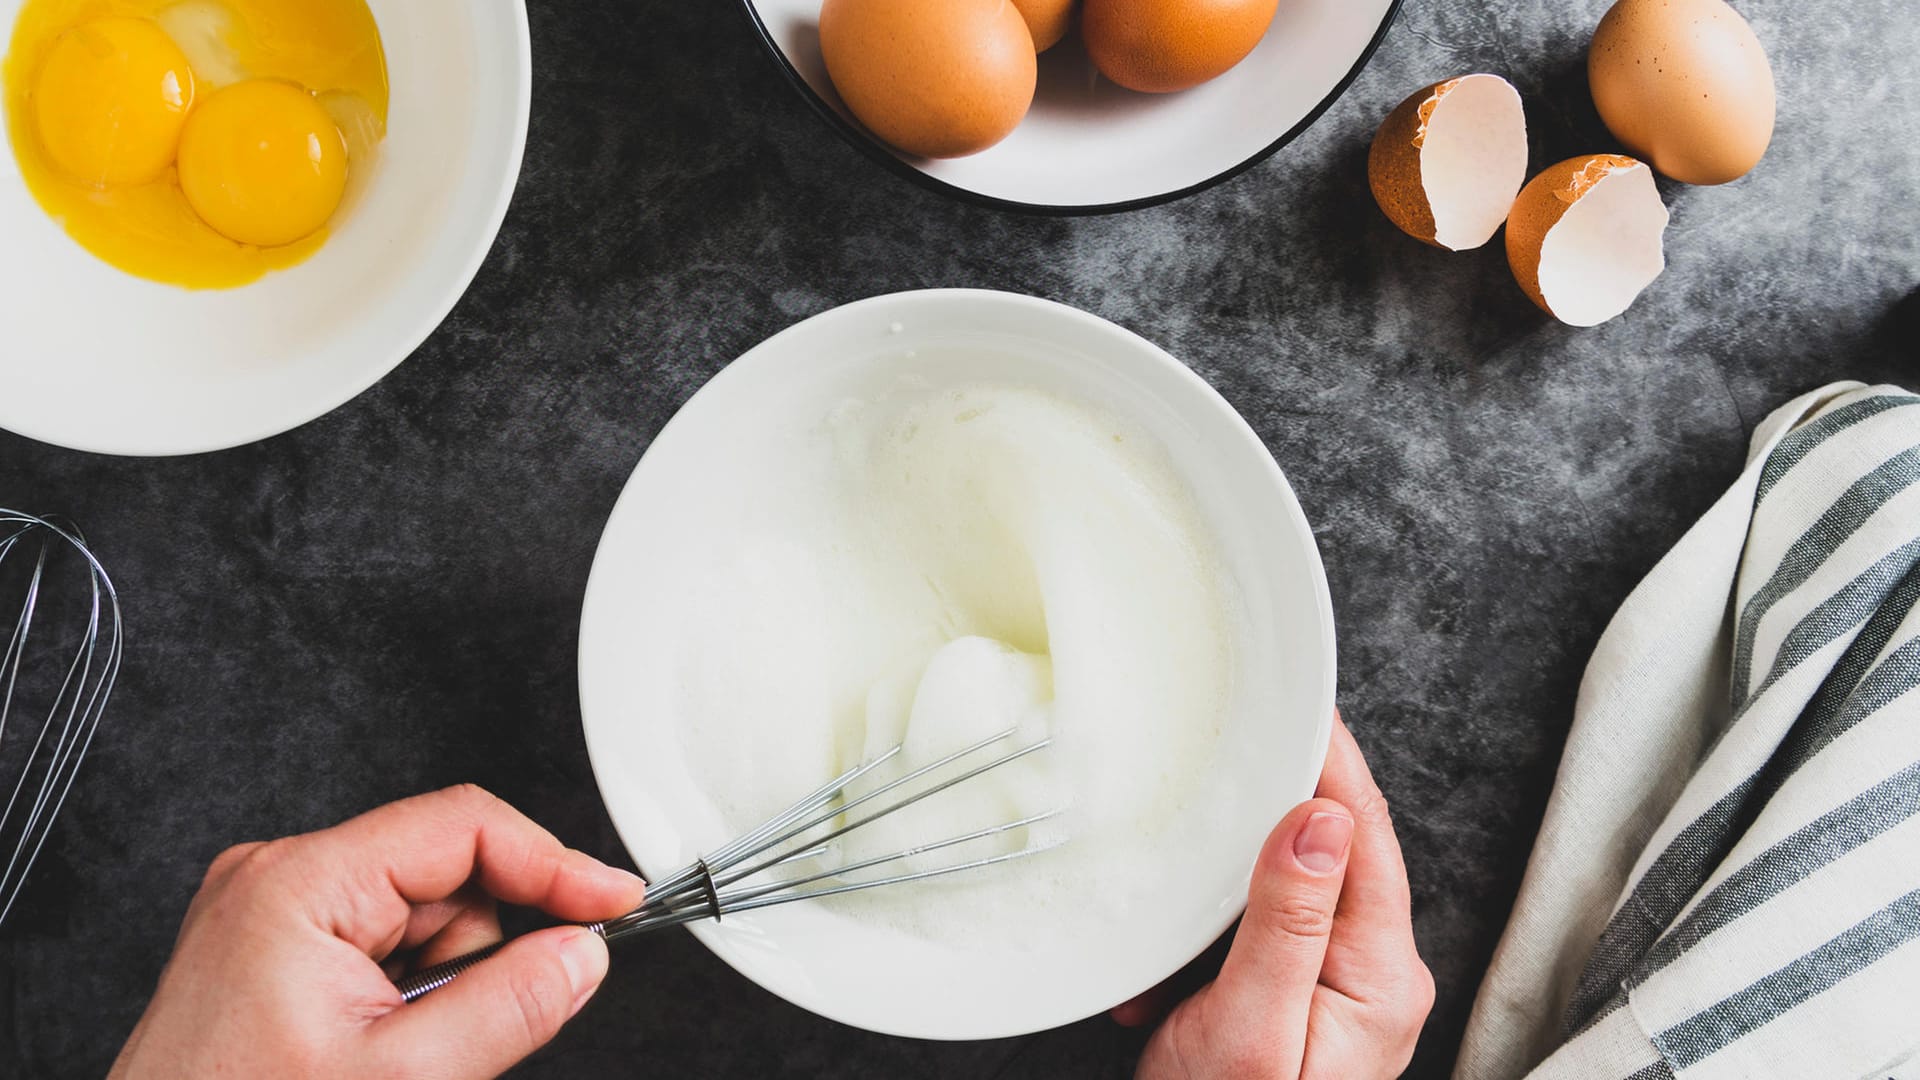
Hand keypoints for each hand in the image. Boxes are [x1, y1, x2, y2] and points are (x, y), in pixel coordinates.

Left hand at [110, 785, 648, 1079]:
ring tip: (395, 1054)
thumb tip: (581, 955)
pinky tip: (377, 1049)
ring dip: (443, 985)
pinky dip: (409, 998)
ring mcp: (273, 915)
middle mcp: (279, 880)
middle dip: (478, 953)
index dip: (554, 863)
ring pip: (424, 918)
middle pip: (448, 876)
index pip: (464, 827)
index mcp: (299, 884)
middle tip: (451, 1033)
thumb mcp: (401, 1078)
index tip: (613, 902)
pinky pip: (387, 949)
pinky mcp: (276, 953)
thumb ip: (509, 1007)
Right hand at [1116, 713, 1433, 1078]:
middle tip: (1232, 736)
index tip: (1299, 698)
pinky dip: (1206, 926)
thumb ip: (1288, 922)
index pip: (1363, 833)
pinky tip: (1168, 953)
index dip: (1331, 757)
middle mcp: (1372, 973)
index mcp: (1380, 974)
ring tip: (1186, 857)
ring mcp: (1336, 986)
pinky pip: (1257, 926)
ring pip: (1286, 880)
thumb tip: (1319, 816)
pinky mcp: (1293, 997)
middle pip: (1331, 845)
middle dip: (1272, 798)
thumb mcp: (1251, 1027)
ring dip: (1227, 870)